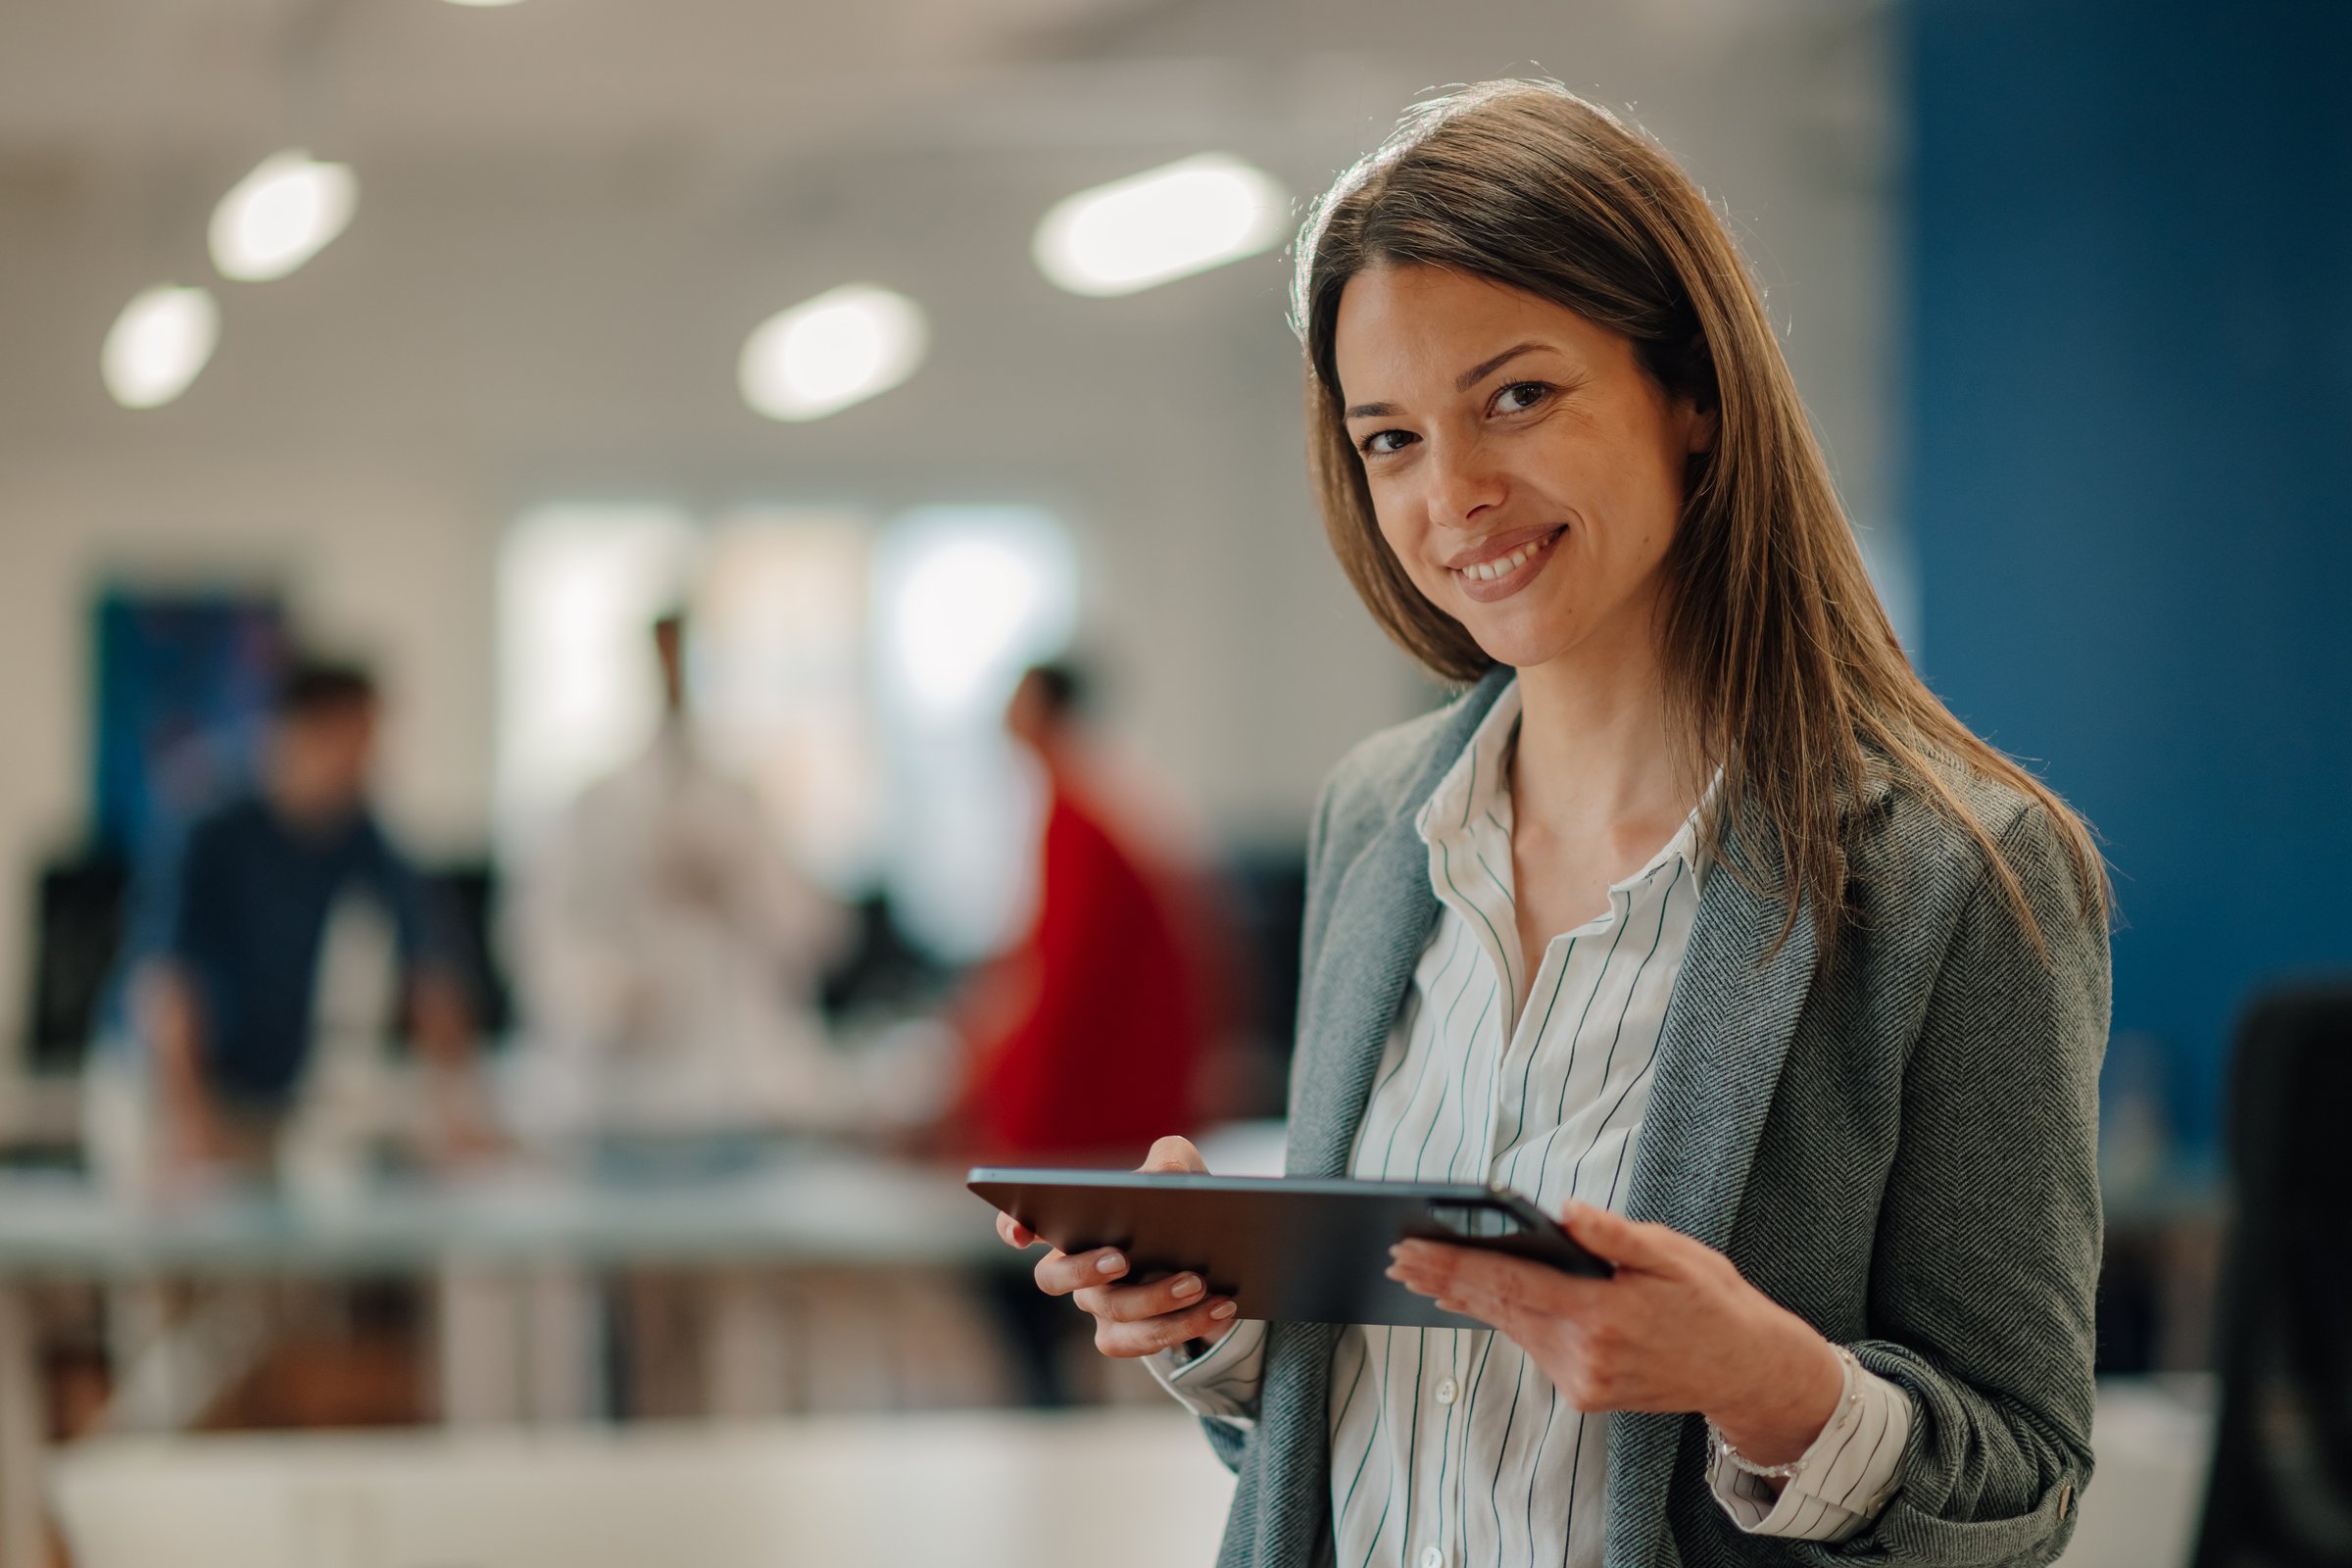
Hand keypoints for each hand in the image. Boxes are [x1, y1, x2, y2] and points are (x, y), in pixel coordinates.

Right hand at [995, 1135, 1240, 1357]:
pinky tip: (1221, 1307)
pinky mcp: (1125, 1336)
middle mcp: (1073, 1269)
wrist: (1217, 1257)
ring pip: (1111, 1312)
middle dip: (1085, 1268)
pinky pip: (1141, 1342)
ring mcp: (1097, 1307)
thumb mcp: (1182, 1170)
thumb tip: (1162, 1179)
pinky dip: (1184, 1326)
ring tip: (1198, 1282)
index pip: (1021, 1223)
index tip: (1022, 1233)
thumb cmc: (1182, 1204)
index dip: (1012, 1227)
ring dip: (1156, 1298)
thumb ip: (1170, 1160)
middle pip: (1054, 1278)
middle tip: (1123, 1257)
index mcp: (1074, 1222)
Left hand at [1387, 1198, 1842, 1466]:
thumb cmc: (1711, 1301)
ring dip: (1467, 1299)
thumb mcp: (1674, 1255)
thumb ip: (1614, 1235)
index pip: (1510, 1283)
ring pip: (1512, 1328)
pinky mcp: (1584, 1394)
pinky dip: (1504, 1318)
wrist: (1746, 1371)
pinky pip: (1534, 1345)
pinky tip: (1477, 1298)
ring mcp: (1583, 1382)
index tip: (1410, 1249)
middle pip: (1498, 1308)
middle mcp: (1585, 1356)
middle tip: (1397, 1256)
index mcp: (1603, 1315)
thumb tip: (1564, 1210)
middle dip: (1444, 1280)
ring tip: (1423, 1272)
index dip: (1454, 1265)